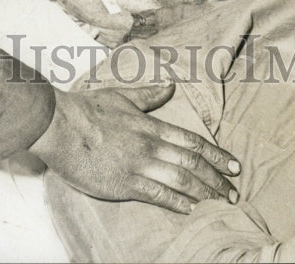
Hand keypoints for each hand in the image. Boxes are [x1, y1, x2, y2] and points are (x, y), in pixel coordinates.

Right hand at [29, 81, 239, 213]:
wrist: (59, 124)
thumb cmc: (87, 109)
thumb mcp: (122, 97)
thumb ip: (149, 95)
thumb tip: (170, 86)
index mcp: (150, 125)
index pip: (191, 141)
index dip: (216, 154)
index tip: (234, 165)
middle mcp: (150, 145)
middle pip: (192, 162)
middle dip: (217, 177)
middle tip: (235, 190)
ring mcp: (138, 165)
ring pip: (181, 179)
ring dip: (205, 191)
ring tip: (222, 202)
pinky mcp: (124, 184)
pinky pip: (157, 194)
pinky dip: (178, 201)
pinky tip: (191, 208)